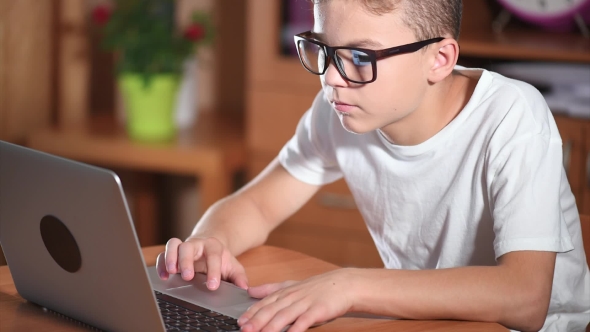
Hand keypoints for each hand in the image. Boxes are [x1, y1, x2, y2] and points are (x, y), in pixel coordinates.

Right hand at [155, 237, 247, 289]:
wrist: (210, 246)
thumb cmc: (221, 259)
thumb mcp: (233, 266)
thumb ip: (239, 277)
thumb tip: (244, 288)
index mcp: (213, 246)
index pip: (213, 255)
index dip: (213, 270)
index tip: (213, 285)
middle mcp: (196, 244)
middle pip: (188, 246)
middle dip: (187, 261)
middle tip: (188, 276)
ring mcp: (183, 247)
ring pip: (173, 245)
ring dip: (170, 258)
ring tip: (171, 272)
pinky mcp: (172, 253)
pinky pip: (162, 255)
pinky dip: (161, 264)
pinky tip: (163, 276)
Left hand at [238, 269, 353, 331]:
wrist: (343, 284)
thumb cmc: (317, 288)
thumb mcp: (292, 285)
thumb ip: (271, 289)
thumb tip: (250, 291)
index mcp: (285, 292)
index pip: (265, 303)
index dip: (252, 313)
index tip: (240, 322)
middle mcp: (293, 297)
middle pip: (272, 310)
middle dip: (257, 321)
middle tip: (245, 330)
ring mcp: (305, 303)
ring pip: (285, 316)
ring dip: (271, 327)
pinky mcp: (318, 310)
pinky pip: (304, 321)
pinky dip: (296, 328)